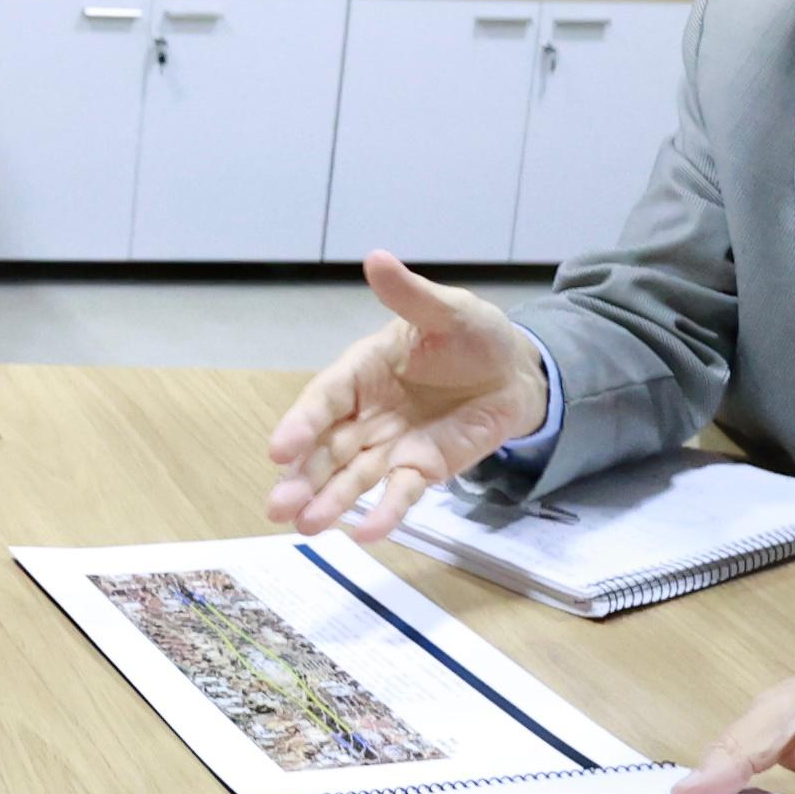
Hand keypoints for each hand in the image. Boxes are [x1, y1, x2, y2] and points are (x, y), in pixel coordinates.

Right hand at [264, 252, 551, 538]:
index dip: (300, 424)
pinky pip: (400, 493)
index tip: (278, 450)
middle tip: (277, 506)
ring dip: (330, 501)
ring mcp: (391, 445)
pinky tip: (366, 534)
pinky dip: (385, 514)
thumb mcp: (447, 310)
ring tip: (305, 526)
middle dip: (302, 477)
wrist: (517, 373)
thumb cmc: (474, 336)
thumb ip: (410, 295)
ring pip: (353, 477)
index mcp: (361, 371)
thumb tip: (376, 258)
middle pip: (327, 448)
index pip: (324, 399)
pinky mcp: (421, 468)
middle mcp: (366, 413)